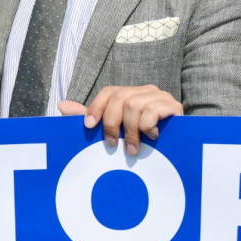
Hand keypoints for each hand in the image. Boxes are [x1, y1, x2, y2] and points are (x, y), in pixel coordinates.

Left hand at [59, 85, 183, 153]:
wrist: (179, 148)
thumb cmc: (143, 141)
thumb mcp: (115, 131)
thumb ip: (91, 118)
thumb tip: (61, 106)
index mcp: (130, 94)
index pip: (108, 92)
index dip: (96, 108)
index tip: (88, 127)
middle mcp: (144, 91)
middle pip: (119, 97)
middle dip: (112, 124)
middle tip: (112, 145)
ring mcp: (160, 96)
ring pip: (133, 105)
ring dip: (130, 131)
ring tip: (132, 149)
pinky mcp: (173, 106)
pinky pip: (152, 110)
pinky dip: (147, 127)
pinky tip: (152, 138)